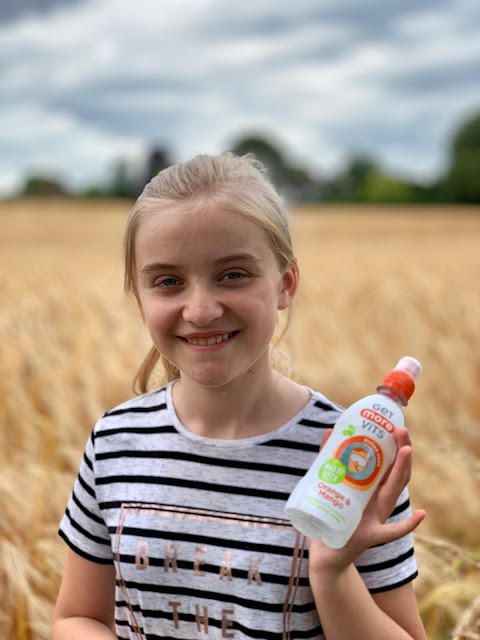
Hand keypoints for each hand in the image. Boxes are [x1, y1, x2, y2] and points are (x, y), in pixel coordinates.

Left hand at [308, 427, 425, 574]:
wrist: (325, 555)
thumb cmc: (330, 518)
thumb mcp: (331, 487)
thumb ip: (330, 462)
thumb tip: (330, 432)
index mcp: (370, 491)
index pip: (388, 465)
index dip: (395, 446)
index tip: (397, 427)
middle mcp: (377, 503)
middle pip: (395, 475)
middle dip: (400, 452)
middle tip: (402, 432)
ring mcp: (376, 518)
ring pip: (392, 494)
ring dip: (400, 472)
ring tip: (406, 452)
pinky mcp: (369, 536)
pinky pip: (391, 531)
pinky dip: (408, 524)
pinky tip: (421, 514)